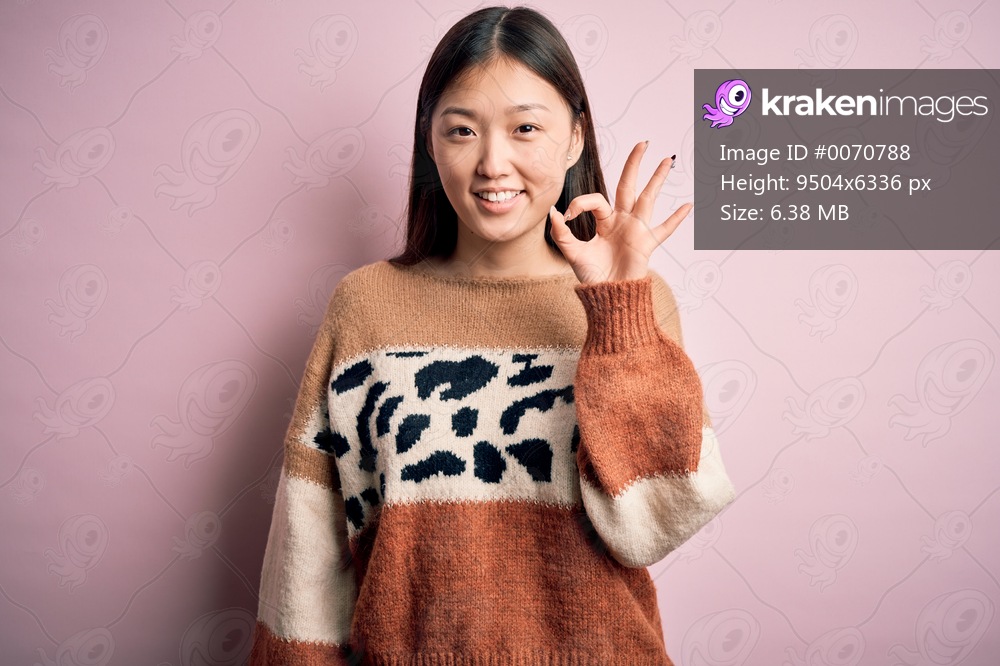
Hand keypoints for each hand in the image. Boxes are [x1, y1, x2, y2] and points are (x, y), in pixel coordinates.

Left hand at [549, 141, 691, 283]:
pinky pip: (664, 230)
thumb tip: (555, 212)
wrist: (606, 297)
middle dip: (634, 164)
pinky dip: (676, 219)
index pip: (595, 200)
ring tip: (667, 160)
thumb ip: (562, 233)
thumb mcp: (572, 253)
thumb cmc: (591, 277)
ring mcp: (636, 230)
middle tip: (643, 143)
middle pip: (628, 186)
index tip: (567, 215)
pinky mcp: (646, 244)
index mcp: (604, 222)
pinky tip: (688, 206)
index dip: (580, 203)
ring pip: (648, 199)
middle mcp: (622, 221)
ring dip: (657, 179)